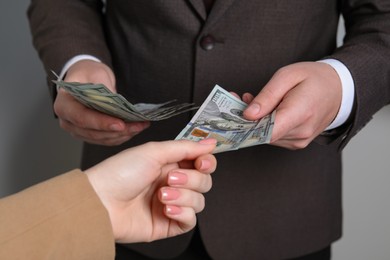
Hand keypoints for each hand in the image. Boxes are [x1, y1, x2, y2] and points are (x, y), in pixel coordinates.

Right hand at [54, 60, 149, 145]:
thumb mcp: (96, 73)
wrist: (85, 79)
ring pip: (102, 139)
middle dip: (117, 131)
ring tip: (140, 125)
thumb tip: (116, 103)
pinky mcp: (90, 135)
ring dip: (123, 135)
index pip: (81, 118)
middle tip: (137, 125)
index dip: (101, 123)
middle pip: (93, 133)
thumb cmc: (88, 74)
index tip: (120, 124)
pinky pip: (106, 140)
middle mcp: (67, 121)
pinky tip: (135, 128)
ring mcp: (78, 131)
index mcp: (64, 104)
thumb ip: (104, 87)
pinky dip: (122, 136)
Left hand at [84, 139, 216, 242]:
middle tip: (170, 179)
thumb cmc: (119, 174)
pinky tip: (166, 209)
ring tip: (161, 195)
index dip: (207, 163)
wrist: (100, 203)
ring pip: (199, 201)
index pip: (201, 163)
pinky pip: (190, 221)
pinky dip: (183, 213)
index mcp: (170, 164)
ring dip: (183, 197)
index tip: (202, 163)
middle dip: (191, 180)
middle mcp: (173, 183)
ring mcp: (171, 204)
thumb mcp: (153, 152)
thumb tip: (210, 142)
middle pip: (204, 182)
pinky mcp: (168, 224)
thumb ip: (185, 148)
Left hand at [243, 62, 341, 149]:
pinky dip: (264, 124)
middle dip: (246, 118)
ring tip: (252, 99)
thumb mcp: (288, 76)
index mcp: (300, 114)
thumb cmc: (314, 78)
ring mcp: (299, 140)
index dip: (245, 125)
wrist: (340, 89)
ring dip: (255, 120)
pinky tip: (264, 109)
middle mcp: (300, 133)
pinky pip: (273, 136)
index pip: (266, 132)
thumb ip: (267, 96)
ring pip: (265, 136)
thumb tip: (248, 114)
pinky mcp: (296, 142)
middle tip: (236, 98)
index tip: (231, 114)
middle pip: (262, 133)